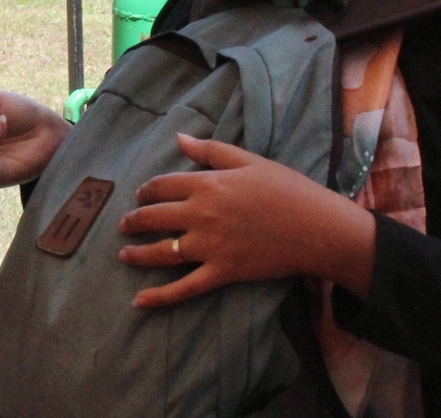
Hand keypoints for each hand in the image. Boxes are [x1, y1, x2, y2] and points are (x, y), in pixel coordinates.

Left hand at [117, 134, 375, 308]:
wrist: (316, 227)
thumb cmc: (286, 189)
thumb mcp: (249, 160)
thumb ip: (211, 150)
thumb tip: (179, 138)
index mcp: (206, 184)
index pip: (162, 185)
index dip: (146, 190)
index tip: (140, 194)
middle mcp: (200, 214)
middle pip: (154, 217)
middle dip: (134, 221)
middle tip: (124, 224)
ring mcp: (209, 246)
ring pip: (162, 253)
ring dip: (137, 254)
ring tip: (124, 254)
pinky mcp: (221, 273)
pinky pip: (184, 288)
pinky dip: (160, 296)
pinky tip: (139, 301)